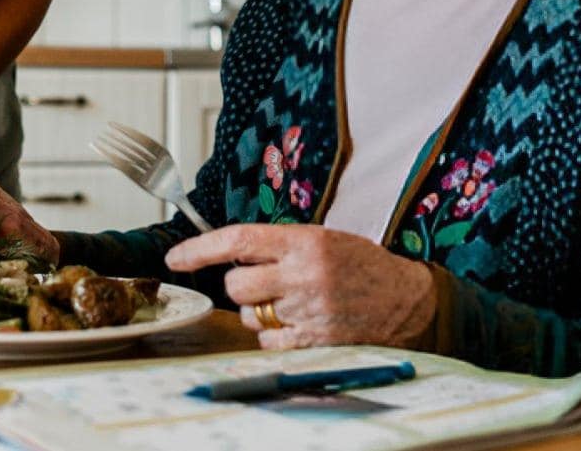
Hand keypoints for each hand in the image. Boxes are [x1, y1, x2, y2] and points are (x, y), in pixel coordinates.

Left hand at [166, 224, 436, 349]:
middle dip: (239, 285)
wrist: (405, 298)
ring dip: (258, 311)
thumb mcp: (320, 238)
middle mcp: (303, 275)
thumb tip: (229, 253)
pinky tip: (296, 322)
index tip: (175, 256)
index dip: (200, 248)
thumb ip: (277, 244)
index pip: (239, 241)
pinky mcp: (314, 341)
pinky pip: (267, 341)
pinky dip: (273, 335)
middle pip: (236, 285)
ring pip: (249, 315)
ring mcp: (308, 311)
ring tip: (290, 302)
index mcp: (304, 241)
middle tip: (261, 281)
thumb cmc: (359, 263)